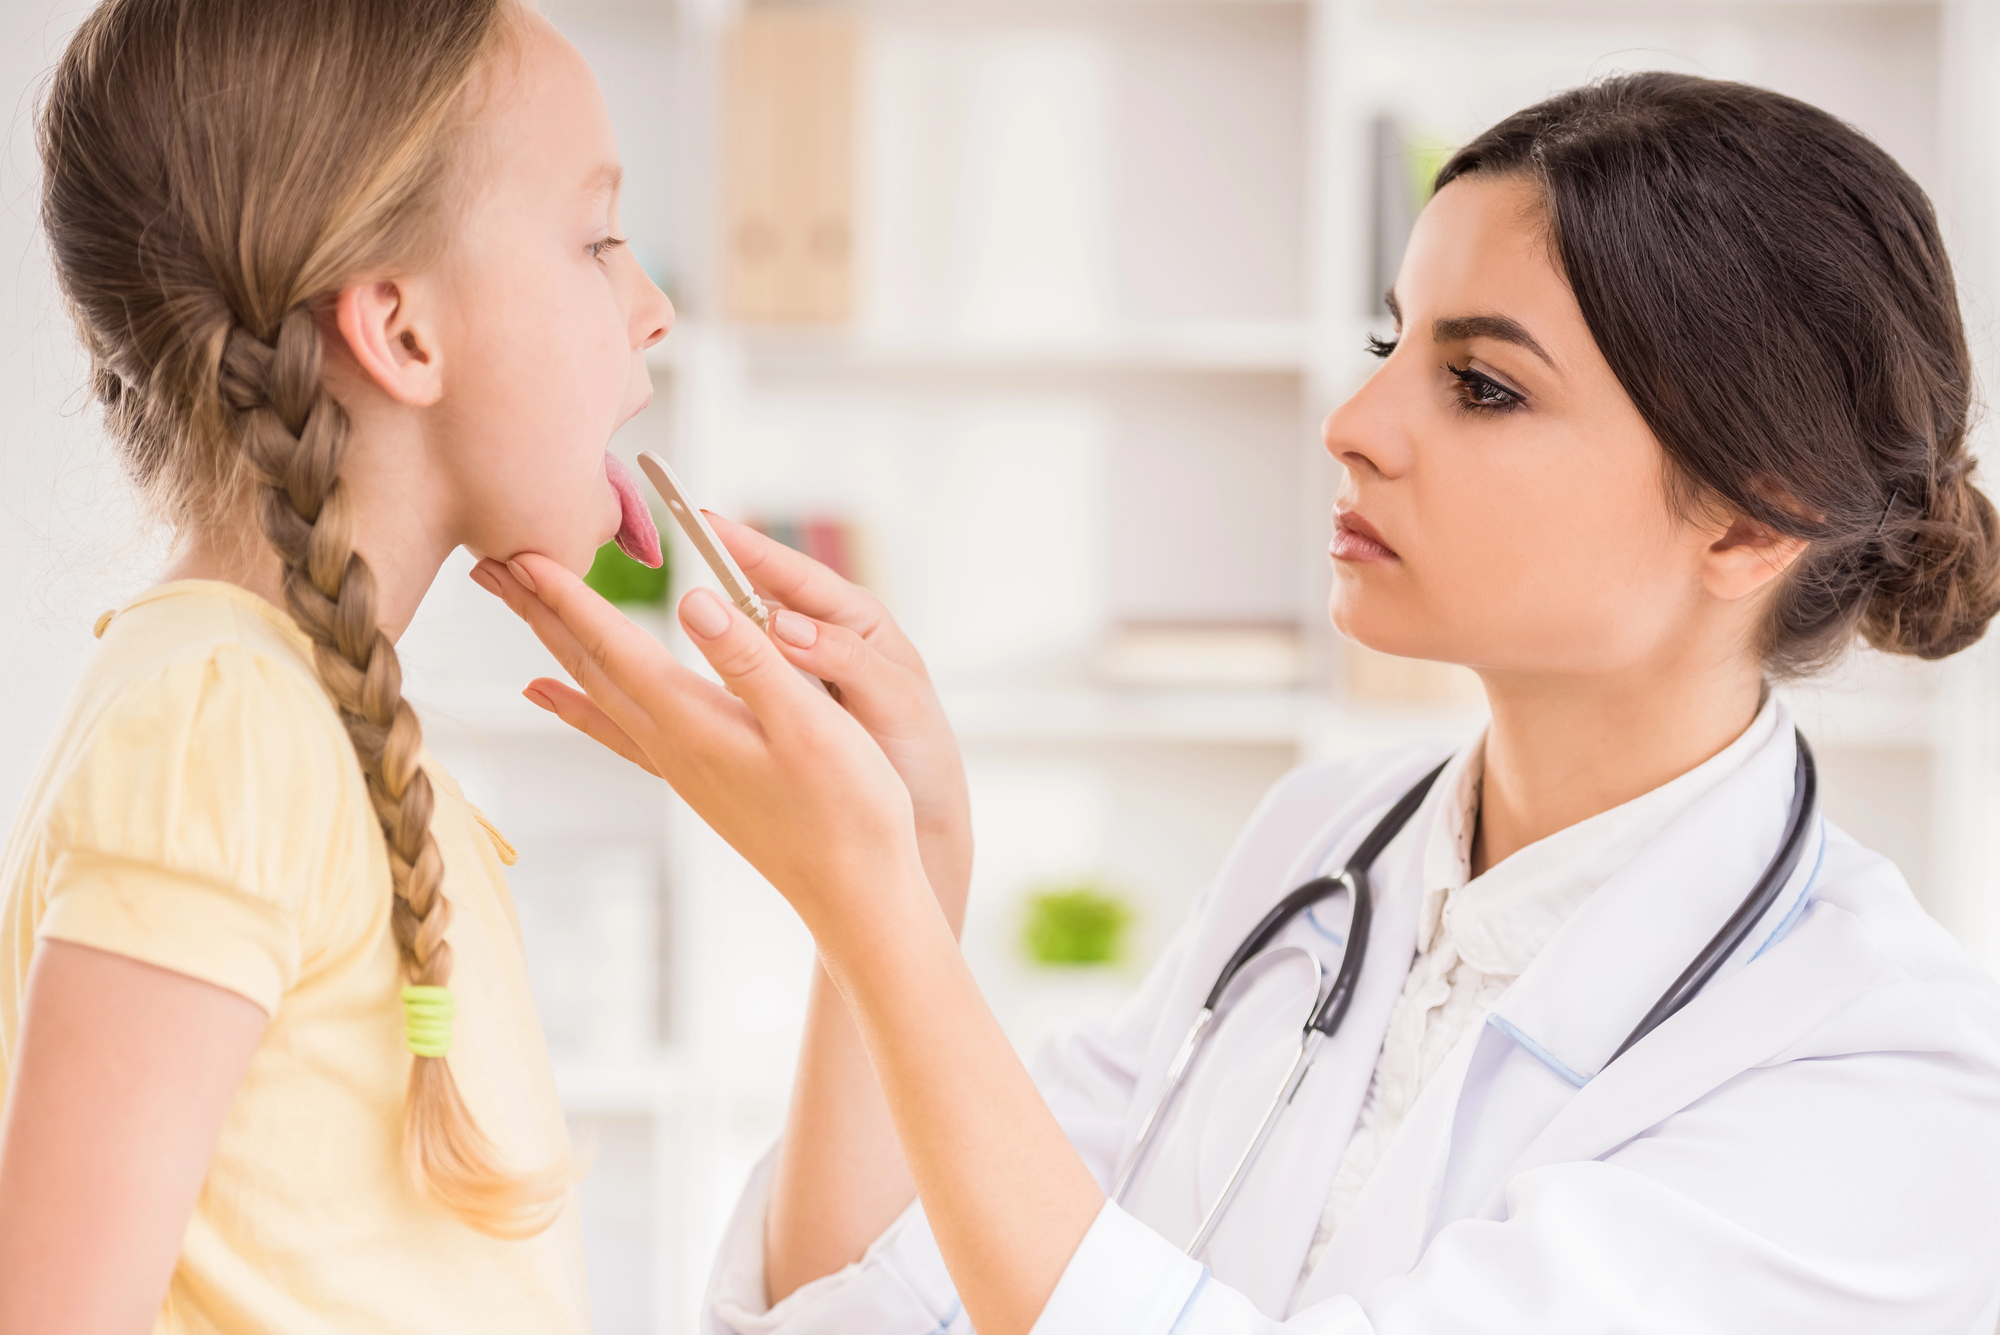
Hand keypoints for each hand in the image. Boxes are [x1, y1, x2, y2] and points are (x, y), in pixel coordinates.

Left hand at [473, 553, 931, 942]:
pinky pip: (615, 727)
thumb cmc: (850, 811)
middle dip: (540, 610)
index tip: (523, 551)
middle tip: (490, 561)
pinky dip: (575, 701)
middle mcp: (672, 744)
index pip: (616, 648)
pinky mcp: (696, 780)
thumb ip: (751, 661)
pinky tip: (549, 694)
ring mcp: (679, 766)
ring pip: (596, 692)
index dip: (569, 596)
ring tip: (517, 606)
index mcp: (695, 723)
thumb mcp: (811, 726)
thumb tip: (694, 600)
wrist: (856, 895)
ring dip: (553, 644)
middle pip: (588, 666)